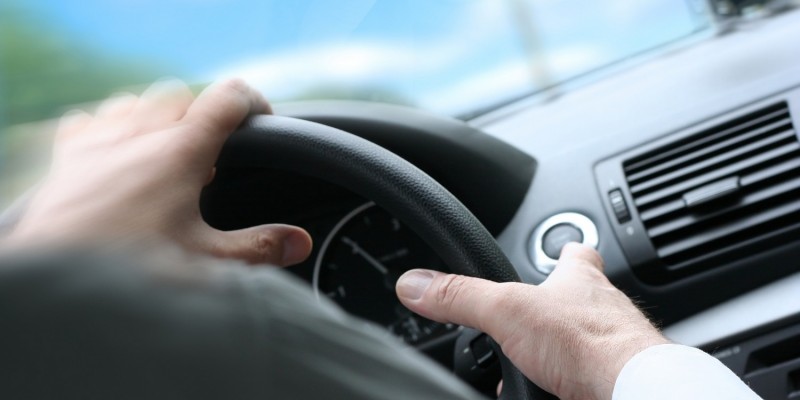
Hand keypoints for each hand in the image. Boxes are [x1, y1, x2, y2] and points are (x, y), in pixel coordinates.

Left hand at [5, 79, 311, 265]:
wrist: (56, 285)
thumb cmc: (132, 273)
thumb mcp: (208, 263)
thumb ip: (260, 247)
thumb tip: (300, 241)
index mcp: (182, 150)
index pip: (228, 97)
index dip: (253, 102)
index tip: (263, 122)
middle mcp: (140, 134)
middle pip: (182, 95)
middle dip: (204, 115)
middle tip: (215, 154)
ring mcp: (99, 141)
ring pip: (135, 101)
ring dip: (157, 117)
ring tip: (169, 155)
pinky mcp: (67, 157)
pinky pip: (92, 119)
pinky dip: (110, 127)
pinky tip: (116, 155)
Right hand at [395, 243, 668, 399]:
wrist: (633, 392)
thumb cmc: (591, 345)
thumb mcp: (507, 312)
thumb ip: (460, 296)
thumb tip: (414, 284)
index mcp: (578, 280)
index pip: (575, 253)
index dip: (563, 250)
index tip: (558, 250)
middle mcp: (601, 310)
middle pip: (579, 299)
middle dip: (552, 310)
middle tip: (528, 323)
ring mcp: (613, 347)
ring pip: (585, 342)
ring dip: (560, 352)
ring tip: (537, 365)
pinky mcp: (614, 379)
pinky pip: (590, 376)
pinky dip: (570, 383)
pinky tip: (557, 391)